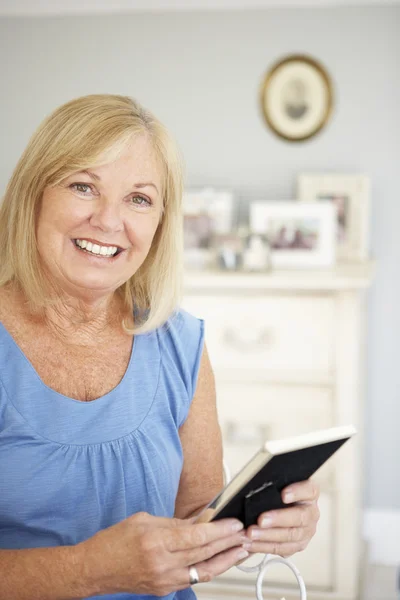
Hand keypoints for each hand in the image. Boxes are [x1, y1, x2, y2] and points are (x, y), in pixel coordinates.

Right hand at [78, 512, 249, 596]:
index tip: (233, 523)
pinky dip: (209, 568)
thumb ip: (175, 523)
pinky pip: (193, 578)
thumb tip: (200, 521)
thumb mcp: (144, 520)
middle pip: (204, 553)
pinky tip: (219, 560)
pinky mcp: (165, 589)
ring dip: (225, 559)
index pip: (197, 536)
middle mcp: (163, 564)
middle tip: (244, 533)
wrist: (94, 569)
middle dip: (228, 542)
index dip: (219, 530)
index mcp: (157, 542)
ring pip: (204, 571)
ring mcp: (165, 580)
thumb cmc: (114, 542)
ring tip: (241, 549)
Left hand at [244, 480, 319, 557]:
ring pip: (291, 536)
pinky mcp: (298, 545)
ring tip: (251, 534)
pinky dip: (264, 546)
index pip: (309, 491)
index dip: (297, 492)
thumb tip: (257, 487)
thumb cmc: (279, 494)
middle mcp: (311, 513)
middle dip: (278, 519)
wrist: (284, 509)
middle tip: (261, 520)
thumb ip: (274, 486)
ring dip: (268, 536)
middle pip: (299, 517)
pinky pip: (282, 549)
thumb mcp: (279, 486)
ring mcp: (306, 531)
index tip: (283, 495)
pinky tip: (251, 544)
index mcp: (310, 494)